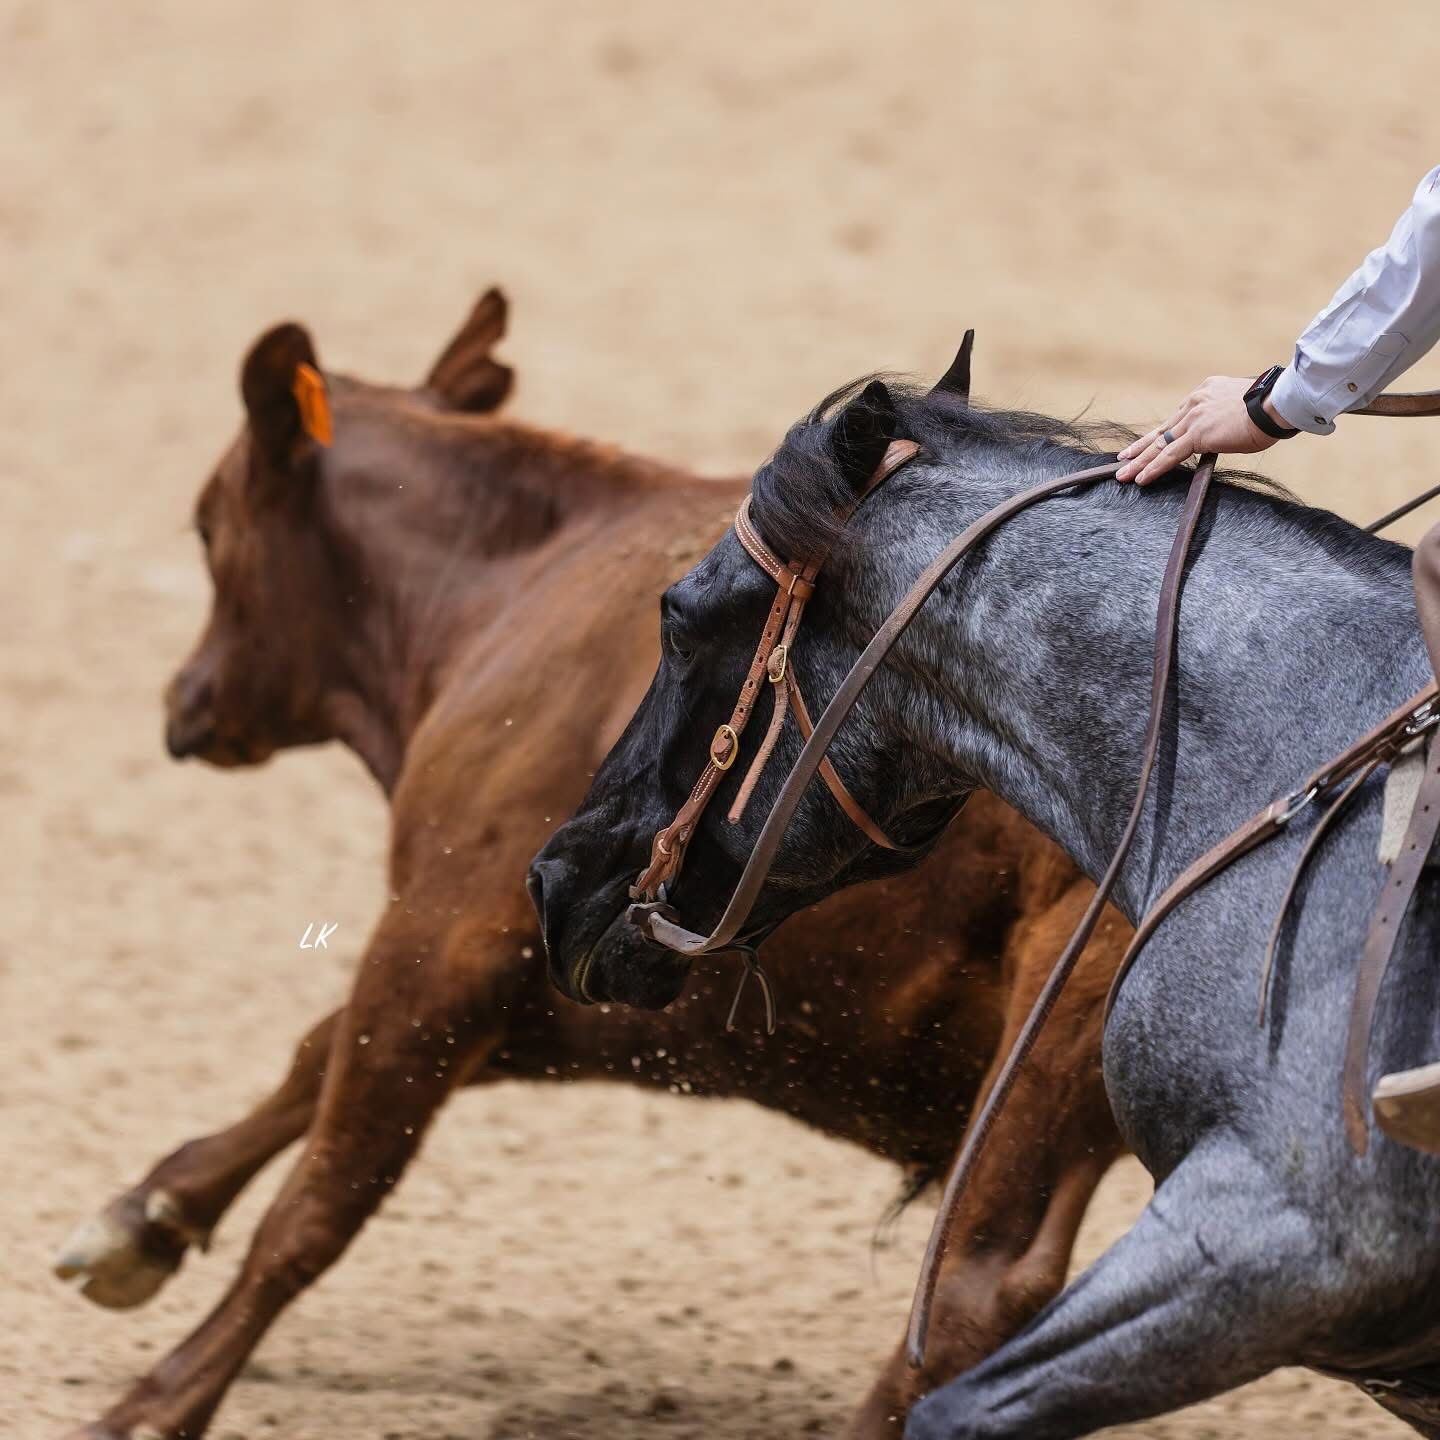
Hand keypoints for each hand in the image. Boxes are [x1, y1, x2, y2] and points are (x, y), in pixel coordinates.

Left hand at [1115, 375, 1290, 483]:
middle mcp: (1195, 402)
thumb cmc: (1272, 406)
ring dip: (1139, 461)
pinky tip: (1141, 479)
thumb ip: (1227, 415)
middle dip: (1141, 447)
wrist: (1277, 403)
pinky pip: (1170, 456)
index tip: (1149, 442)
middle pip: (1163, 430)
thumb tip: (1228, 428)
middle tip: (1123, 459)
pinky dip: (1153, 468)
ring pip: (1160, 444)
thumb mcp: (1244, 405)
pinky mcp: (1197, 435)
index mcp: (1205, 392)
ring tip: (1123, 474)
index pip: (1178, 417)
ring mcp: (1194, 418)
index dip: (1161, 433)